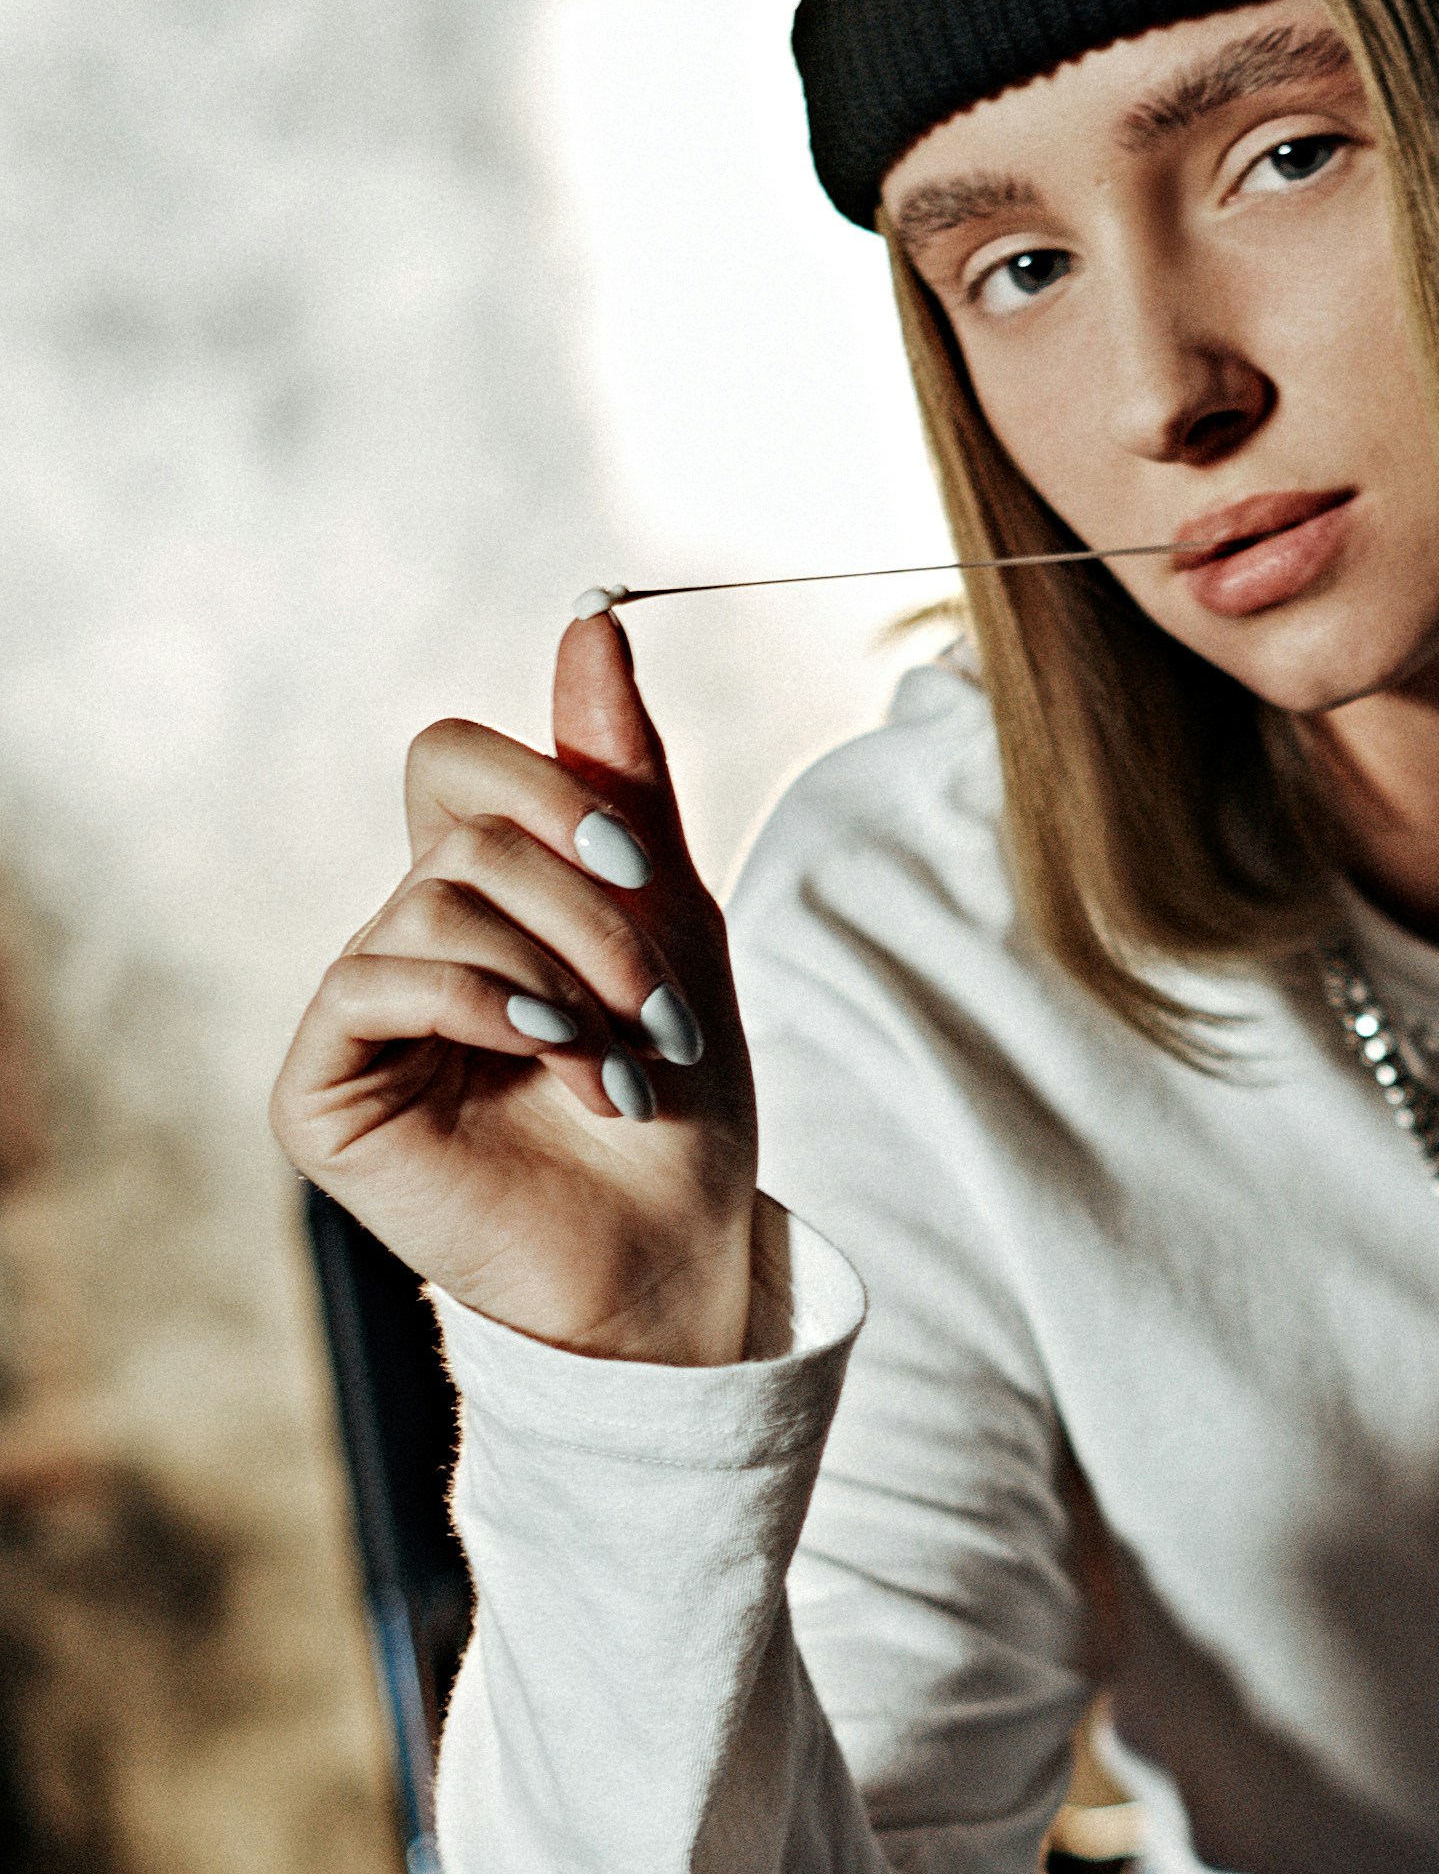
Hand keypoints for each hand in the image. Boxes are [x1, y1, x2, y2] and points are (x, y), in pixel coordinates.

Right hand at [273, 610, 756, 1364]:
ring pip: (435, 900)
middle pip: (464, 828)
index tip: (639, 862)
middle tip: (661, 1011)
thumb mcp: (673, 918)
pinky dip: (485, 1007)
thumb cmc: (679, 1100)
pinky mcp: (323, 1087)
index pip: (455, 756)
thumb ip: (620, 774)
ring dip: (562, 981)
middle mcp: (402, 937)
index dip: (550, 788)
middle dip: (592, 911)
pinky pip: (373, 979)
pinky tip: (554, 1058)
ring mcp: (359, 1011)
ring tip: (621, 1068)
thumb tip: (590, 621)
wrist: (677, 1252)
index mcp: (474, 889)